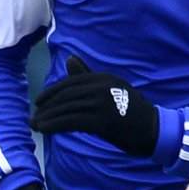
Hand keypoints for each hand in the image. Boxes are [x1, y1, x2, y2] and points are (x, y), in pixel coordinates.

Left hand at [31, 55, 158, 156]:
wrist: (154, 130)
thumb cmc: (133, 111)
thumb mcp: (112, 89)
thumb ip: (90, 76)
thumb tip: (69, 59)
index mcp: (103, 77)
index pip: (70, 82)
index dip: (52, 92)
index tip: (39, 103)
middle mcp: (101, 86)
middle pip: (65, 95)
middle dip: (47, 106)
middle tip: (34, 117)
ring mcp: (102, 103)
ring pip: (66, 108)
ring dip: (47, 117)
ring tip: (35, 125)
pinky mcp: (101, 121)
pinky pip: (71, 121)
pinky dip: (54, 125)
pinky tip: (44, 130)